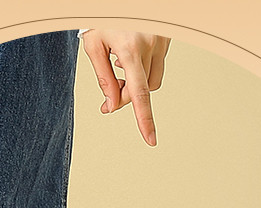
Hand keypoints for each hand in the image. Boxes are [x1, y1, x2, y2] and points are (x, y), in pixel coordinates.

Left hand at [81, 31, 170, 145]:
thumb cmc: (102, 15)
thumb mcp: (94, 46)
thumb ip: (104, 79)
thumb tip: (112, 106)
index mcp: (130, 49)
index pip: (139, 94)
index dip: (144, 119)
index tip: (150, 139)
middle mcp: (150, 44)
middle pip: (143, 90)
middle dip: (126, 96)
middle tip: (109, 95)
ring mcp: (161, 40)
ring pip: (152, 80)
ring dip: (137, 83)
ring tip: (120, 67)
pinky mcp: (167, 37)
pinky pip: (157, 64)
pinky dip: (144, 67)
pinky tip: (131, 53)